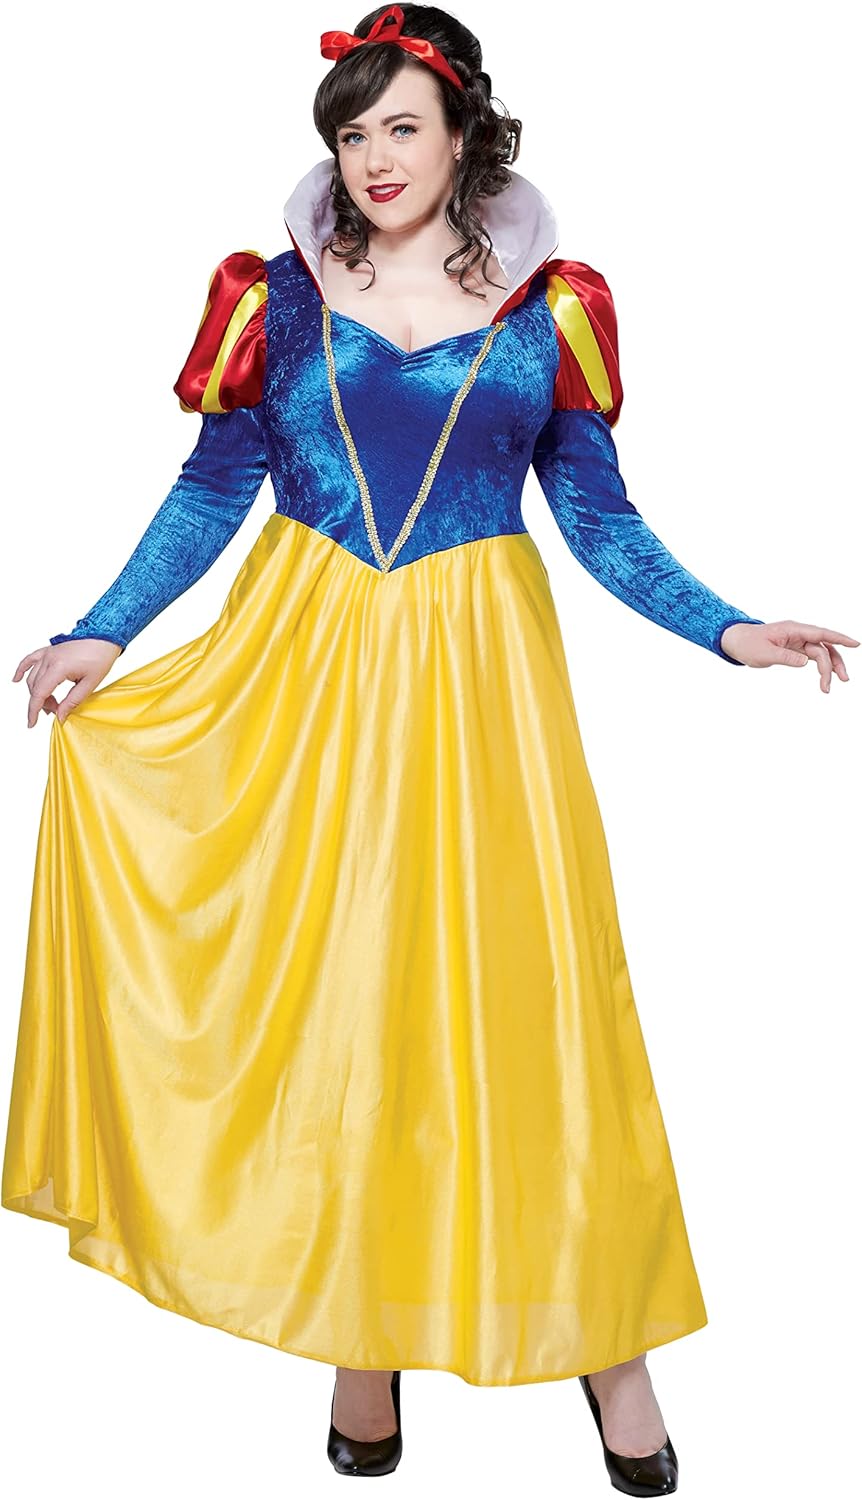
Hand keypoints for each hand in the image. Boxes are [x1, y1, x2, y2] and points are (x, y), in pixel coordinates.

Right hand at [12, 639, 123, 726]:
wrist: (104, 637)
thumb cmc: (101, 657)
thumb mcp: (90, 684)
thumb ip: (73, 701)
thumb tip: (60, 716)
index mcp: (59, 667)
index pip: (39, 693)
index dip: (34, 710)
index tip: (32, 723)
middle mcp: (49, 659)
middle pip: (36, 688)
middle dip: (44, 703)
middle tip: (58, 711)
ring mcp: (47, 654)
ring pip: (33, 678)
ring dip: (38, 693)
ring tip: (52, 704)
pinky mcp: (49, 651)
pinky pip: (29, 660)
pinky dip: (22, 670)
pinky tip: (16, 679)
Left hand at [720, 620, 858, 690]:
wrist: (736, 642)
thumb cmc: (748, 644)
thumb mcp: (764, 653)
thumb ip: (785, 657)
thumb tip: (805, 662)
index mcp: (793, 629)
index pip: (820, 633)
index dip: (839, 638)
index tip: (855, 644)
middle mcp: (798, 633)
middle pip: (824, 646)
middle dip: (834, 663)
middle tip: (841, 681)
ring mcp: (798, 641)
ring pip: (821, 653)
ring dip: (828, 668)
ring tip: (829, 687)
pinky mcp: (795, 649)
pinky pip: (813, 657)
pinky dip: (820, 667)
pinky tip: (825, 678)